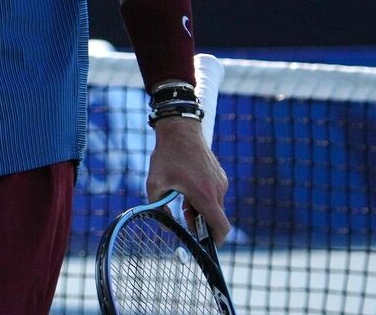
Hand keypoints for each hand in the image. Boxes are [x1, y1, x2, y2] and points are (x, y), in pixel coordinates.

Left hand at [146, 116, 231, 238]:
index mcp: (204, 195)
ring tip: (182, 205)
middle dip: (202, 224)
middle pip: (216, 217)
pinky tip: (187, 193)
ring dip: (200, 210)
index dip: (217, 240)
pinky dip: (203, 199)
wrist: (179, 129)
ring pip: (214, 205)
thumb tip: (165, 224)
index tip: (208, 246)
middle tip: (186, 226)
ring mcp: (220, 181)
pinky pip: (213, 194)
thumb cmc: (166, 156)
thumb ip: (158, 207)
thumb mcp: (154, 184)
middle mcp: (217, 189)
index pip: (221, 226)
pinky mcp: (219, 175)